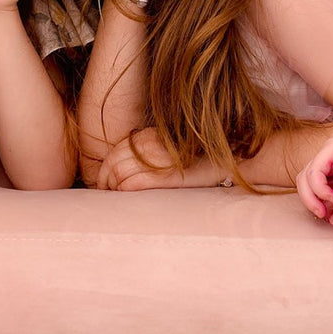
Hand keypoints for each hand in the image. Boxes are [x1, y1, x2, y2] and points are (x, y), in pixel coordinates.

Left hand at [97, 128, 224, 189]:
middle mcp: (150, 144)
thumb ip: (150, 150)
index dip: (104, 169)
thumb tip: (128, 167)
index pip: (115, 151)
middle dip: (104, 180)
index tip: (104, 182)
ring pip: (118, 174)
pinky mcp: (163, 177)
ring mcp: (156, 160)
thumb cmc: (200, 157)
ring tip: (115, 198)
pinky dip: (122, 192)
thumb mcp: (171, 146)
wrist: (228, 159)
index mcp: (150, 135)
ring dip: (112, 188)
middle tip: (105, 193)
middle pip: (112, 163)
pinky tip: (124, 198)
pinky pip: (130, 185)